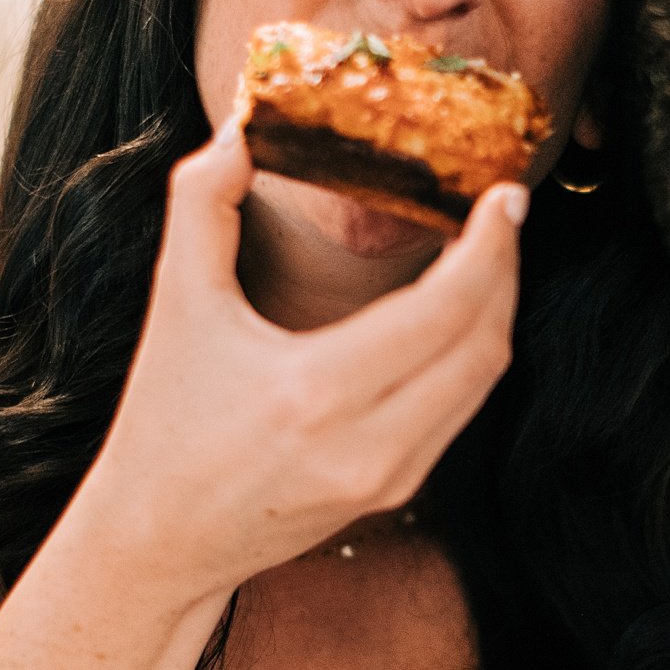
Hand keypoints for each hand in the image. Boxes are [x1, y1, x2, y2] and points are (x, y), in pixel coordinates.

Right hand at [76, 116, 524, 599]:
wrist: (162, 542)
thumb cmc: (165, 421)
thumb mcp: (176, 302)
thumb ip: (202, 202)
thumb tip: (242, 127)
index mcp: (315, 392)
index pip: (443, 311)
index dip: (490, 248)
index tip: (507, 194)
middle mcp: (366, 443)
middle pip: (484, 344)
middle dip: (506, 269)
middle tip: (504, 211)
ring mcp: (391, 476)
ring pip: (483, 380)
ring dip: (497, 309)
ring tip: (489, 251)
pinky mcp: (398, 491)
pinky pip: (462, 408)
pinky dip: (474, 352)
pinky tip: (461, 311)